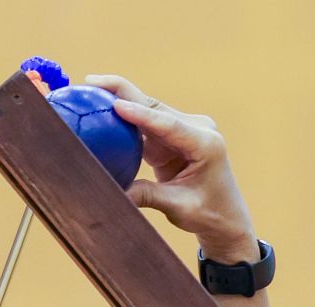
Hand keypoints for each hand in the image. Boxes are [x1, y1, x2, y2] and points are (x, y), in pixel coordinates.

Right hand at [83, 75, 258, 263]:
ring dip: (119, 101)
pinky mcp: (172, 136)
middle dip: (122, 93)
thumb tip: (115, 192)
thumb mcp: (178, 207)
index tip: (115, 105)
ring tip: (89, 90)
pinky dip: (123, 119)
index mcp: (205, 144)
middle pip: (154, 107)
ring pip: (147, 111)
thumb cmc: (208, 213)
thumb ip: (148, 196)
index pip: (168, 124)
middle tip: (91, 82)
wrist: (225, 217)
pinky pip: (144, 124)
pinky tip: (100, 110)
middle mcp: (196, 129)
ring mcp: (184, 130)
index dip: (140, 114)